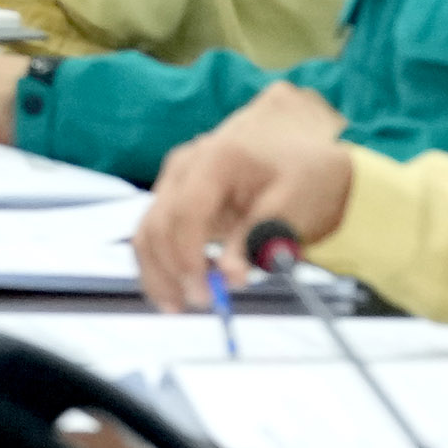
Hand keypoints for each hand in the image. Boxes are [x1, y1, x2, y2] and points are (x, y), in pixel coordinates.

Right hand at [137, 81, 355, 312]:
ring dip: (158, 273)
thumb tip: (231, 278)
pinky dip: (162, 263)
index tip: (205, 293)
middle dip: (172, 271)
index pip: (186, 213)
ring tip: (181, 304)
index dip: (188, 257)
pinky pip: (153, 233)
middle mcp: (183, 165)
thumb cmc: (300, 172)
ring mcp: (171, 178)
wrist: (294, 142)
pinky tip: (178, 286)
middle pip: (158, 225)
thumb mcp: (292, 205)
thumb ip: (257, 239)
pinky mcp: (169, 195)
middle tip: (201, 303)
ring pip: (147, 232)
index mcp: (217, 159)